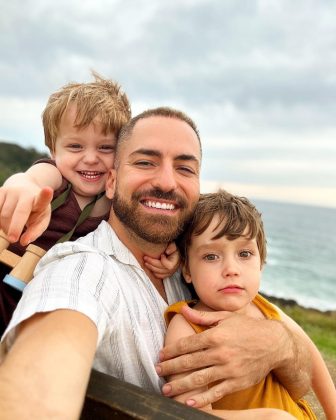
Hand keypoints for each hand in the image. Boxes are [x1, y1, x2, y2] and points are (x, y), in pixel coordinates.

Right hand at [0, 185, 52, 244]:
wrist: (24, 187)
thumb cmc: (34, 209)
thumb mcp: (41, 220)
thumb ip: (35, 232)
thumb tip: (24, 242)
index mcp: (39, 200)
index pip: (42, 199)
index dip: (45, 195)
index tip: (47, 191)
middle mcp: (25, 193)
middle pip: (19, 212)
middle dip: (15, 228)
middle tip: (13, 239)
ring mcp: (11, 191)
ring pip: (3, 213)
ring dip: (4, 226)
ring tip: (9, 230)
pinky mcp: (0, 191)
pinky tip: (1, 223)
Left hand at [144, 242, 179, 278]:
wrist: (174, 252)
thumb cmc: (173, 248)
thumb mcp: (173, 245)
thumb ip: (172, 247)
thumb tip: (167, 252)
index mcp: (176, 261)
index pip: (169, 265)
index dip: (164, 261)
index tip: (162, 254)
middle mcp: (174, 268)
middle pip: (161, 269)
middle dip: (152, 263)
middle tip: (145, 258)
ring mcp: (170, 272)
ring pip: (159, 273)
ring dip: (151, 268)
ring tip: (145, 262)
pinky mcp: (167, 274)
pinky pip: (159, 276)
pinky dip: (153, 272)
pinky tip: (150, 267)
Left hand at [156, 305, 288, 406]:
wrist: (274, 344)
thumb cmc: (247, 328)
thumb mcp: (226, 317)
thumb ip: (202, 316)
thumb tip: (183, 309)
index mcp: (215, 335)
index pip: (187, 344)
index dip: (172, 350)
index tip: (161, 355)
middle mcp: (220, 352)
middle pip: (189, 362)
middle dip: (171, 367)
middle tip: (157, 371)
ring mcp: (228, 369)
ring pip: (199, 379)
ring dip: (180, 385)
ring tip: (167, 389)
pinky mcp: (236, 382)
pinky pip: (216, 392)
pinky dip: (202, 399)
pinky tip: (189, 402)